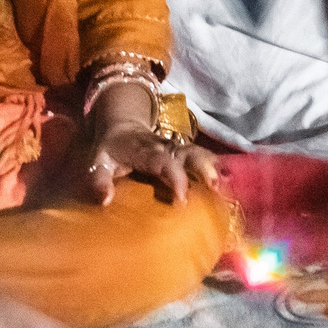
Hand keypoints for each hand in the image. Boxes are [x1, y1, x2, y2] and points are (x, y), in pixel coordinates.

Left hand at [79, 84, 218, 206]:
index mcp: (145, 150)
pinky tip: (228, 188)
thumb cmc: (111, 151)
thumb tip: (104, 201)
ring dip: (213, 169)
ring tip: (226, 189)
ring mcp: (178, 150)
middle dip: (203, 167)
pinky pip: (203, 160)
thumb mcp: (98, 162)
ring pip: (199, 155)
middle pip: (188, 153)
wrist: (122, 127)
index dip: (174, 177)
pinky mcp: (185, 154)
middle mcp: (166, 147)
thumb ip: (99, 180)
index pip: (162, 161)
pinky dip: (215, 170)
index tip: (182, 198)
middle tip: (216, 186)